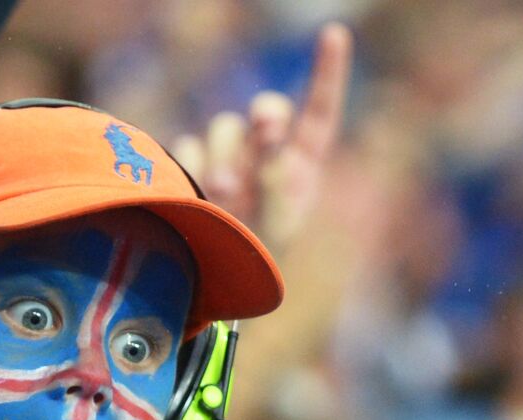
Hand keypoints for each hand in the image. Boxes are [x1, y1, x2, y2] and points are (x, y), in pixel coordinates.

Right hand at [173, 22, 352, 252]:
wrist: (208, 280)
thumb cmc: (255, 254)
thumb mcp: (278, 219)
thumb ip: (277, 169)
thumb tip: (266, 125)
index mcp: (301, 163)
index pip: (318, 111)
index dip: (327, 73)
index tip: (334, 35)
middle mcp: (265, 154)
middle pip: (264, 111)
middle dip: (263, 117)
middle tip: (265, 128)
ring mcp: (227, 158)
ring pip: (223, 127)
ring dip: (224, 157)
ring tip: (225, 194)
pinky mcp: (191, 167)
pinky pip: (188, 147)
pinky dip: (192, 168)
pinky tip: (198, 196)